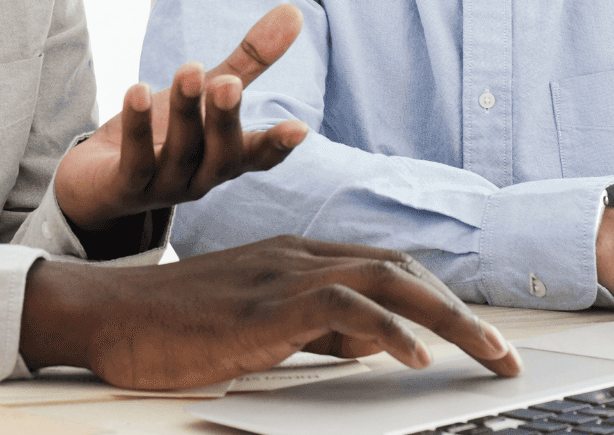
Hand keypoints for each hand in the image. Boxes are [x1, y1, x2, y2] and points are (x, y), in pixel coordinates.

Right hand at [19, 235, 522, 388]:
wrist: (105, 314)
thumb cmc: (170, 326)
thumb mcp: (256, 328)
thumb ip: (310, 330)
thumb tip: (367, 347)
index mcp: (295, 257)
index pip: (389, 267)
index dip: (442, 301)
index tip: (480, 341)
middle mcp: (295, 256)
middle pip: (402, 270)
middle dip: (464, 314)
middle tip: (508, 358)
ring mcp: (279, 276)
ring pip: (385, 281)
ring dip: (448, 322)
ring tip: (489, 358)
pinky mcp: (260, 308)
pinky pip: (339, 308)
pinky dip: (385, 330)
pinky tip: (414, 357)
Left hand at [54, 4, 311, 230]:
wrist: (97, 179)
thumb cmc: (163, 132)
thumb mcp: (204, 94)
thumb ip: (247, 62)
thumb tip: (293, 11)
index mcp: (225, 157)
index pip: (258, 157)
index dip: (278, 146)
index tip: (300, 129)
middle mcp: (201, 177)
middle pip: (221, 155)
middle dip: (226, 120)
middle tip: (228, 84)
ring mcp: (164, 187)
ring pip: (181, 153)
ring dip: (186, 112)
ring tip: (190, 70)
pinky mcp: (126, 188)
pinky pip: (135, 162)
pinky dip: (138, 128)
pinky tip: (137, 91)